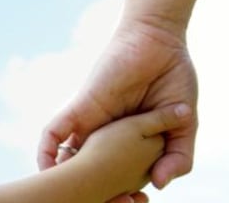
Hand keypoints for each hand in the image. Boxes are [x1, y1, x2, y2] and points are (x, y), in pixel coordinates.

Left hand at [38, 19, 197, 188]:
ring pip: (66, 157)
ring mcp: (92, 123)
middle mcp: (107, 137)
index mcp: (130, 145)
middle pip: (86, 173)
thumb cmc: (173, 79)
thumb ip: (178, 156)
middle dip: (85, 194)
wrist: (161, 41)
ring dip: (60, 178)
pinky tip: (44, 168)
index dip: (118, 196)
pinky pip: (55, 130)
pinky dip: (46, 149)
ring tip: (60, 198)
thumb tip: (159, 185)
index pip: (117, 180)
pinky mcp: (81, 107)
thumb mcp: (184, 124)